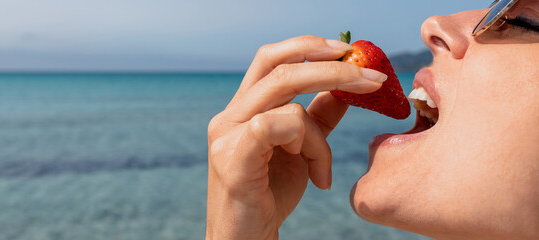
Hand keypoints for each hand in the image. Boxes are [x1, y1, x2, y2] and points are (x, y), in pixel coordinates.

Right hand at [206, 35, 386, 238]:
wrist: (247, 239)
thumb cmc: (270, 195)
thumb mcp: (302, 149)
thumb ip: (318, 116)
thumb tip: (347, 88)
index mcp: (244, 108)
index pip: (272, 58)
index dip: (309, 47)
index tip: (349, 51)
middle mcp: (229, 115)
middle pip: (278, 66)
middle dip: (331, 67)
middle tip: (371, 79)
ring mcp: (226, 134)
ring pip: (286, 101)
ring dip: (319, 134)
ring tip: (322, 169)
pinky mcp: (231, 158)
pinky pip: (277, 127)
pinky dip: (309, 147)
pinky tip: (315, 176)